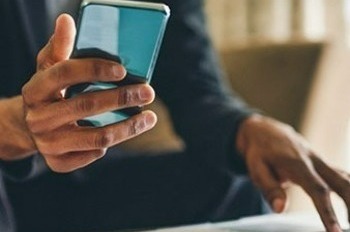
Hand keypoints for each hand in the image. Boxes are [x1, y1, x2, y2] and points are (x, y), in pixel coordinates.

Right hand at [20, 14, 156, 171]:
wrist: (28, 126)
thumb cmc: (49, 92)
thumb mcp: (49, 68)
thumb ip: (60, 46)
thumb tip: (67, 20)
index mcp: (36, 89)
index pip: (64, 73)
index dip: (94, 69)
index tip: (122, 70)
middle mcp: (39, 118)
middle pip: (86, 106)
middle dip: (122, 98)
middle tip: (148, 92)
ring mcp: (48, 143)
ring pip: (98, 137)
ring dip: (129, 127)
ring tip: (150, 117)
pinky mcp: (58, 162)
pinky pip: (92, 153)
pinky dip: (110, 144)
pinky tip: (120, 132)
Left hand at [236, 114, 349, 231]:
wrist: (264, 130)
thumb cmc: (259, 151)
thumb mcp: (256, 168)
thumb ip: (269, 189)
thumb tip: (281, 209)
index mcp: (297, 163)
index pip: (318, 190)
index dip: (328, 211)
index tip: (336, 231)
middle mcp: (314, 161)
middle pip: (343, 183)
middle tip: (349, 229)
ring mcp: (320, 161)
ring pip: (345, 179)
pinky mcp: (322, 164)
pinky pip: (341, 177)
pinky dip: (349, 191)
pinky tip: (349, 206)